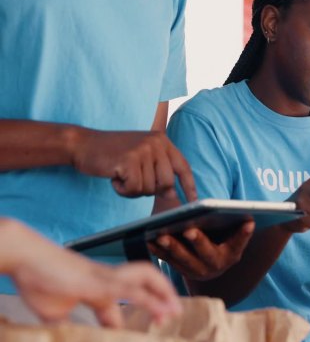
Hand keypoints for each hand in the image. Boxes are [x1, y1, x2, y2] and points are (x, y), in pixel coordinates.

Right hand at [5, 222, 180, 326]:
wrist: (25, 255)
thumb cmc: (37, 278)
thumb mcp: (53, 311)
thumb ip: (66, 324)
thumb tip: (68, 336)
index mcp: (98, 286)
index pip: (124, 299)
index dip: (138, 314)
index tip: (148, 330)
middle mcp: (107, 278)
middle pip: (145, 277)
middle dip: (162, 293)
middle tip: (173, 313)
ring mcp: (104, 277)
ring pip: (144, 277)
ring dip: (162, 292)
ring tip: (173, 310)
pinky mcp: (97, 281)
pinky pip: (128, 289)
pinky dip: (147, 299)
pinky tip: (159, 308)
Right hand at [70, 129, 196, 200]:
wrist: (82, 144)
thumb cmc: (112, 154)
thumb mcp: (141, 157)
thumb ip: (158, 171)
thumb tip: (173, 193)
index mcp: (162, 140)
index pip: (183, 167)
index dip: (189, 186)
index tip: (194, 200)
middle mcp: (156, 142)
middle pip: (166, 183)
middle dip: (150, 190)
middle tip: (132, 181)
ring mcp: (143, 150)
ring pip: (149, 188)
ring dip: (133, 189)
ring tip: (121, 175)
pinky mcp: (129, 160)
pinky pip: (134, 189)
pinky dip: (123, 190)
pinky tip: (114, 178)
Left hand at [149, 221, 254, 280]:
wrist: (217, 262)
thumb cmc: (228, 241)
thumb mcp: (237, 238)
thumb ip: (242, 232)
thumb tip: (250, 221)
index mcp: (228, 258)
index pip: (226, 247)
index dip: (220, 239)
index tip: (203, 229)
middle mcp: (212, 268)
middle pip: (199, 256)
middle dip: (190, 243)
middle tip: (185, 230)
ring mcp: (195, 271)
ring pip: (181, 260)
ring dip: (170, 248)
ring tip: (160, 235)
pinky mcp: (181, 269)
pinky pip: (168, 260)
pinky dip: (159, 250)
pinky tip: (149, 239)